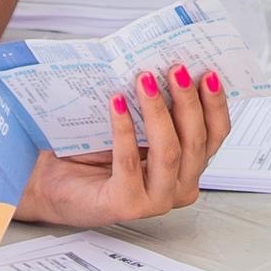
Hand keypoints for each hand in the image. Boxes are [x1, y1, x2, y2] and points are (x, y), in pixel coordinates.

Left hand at [18, 61, 235, 226]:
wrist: (54, 179)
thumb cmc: (95, 150)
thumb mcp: (136, 122)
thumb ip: (158, 104)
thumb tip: (167, 65)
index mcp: (189, 165)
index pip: (216, 134)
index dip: (216, 103)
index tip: (208, 73)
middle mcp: (178, 186)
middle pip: (196, 141)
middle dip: (188, 101)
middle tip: (175, 69)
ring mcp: (155, 200)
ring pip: (169, 153)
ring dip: (158, 111)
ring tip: (144, 79)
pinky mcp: (126, 205)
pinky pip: (130, 162)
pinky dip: (124, 129)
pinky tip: (117, 104)